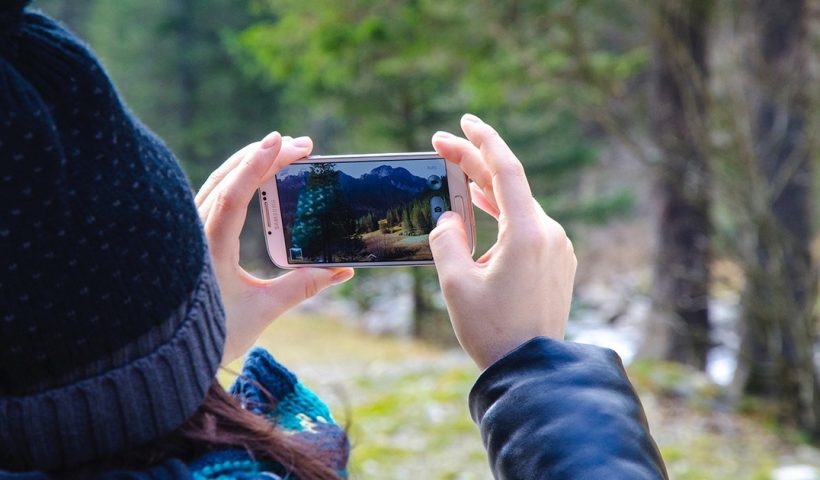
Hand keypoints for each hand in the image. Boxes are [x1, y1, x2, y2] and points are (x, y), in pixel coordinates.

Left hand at [195, 132, 354, 363]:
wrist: (168, 356)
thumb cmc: (214, 335)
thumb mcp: (263, 310)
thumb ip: (302, 287)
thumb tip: (341, 271)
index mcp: (210, 249)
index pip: (234, 195)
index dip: (258, 165)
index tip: (282, 141)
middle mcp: (194, 234)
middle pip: (227, 179)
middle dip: (263, 156)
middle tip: (301, 145)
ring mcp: (189, 232)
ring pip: (217, 183)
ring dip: (249, 163)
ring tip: (281, 150)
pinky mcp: (192, 237)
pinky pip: (213, 196)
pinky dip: (235, 179)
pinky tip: (253, 175)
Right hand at [429, 114, 576, 369]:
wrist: (533, 370)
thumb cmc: (493, 331)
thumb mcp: (456, 284)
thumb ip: (447, 241)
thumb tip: (449, 218)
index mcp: (528, 233)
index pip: (506, 170)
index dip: (483, 141)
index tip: (464, 122)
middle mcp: (550, 234)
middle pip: (509, 185)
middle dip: (475, 163)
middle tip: (442, 145)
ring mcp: (557, 248)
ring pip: (518, 207)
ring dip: (487, 191)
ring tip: (458, 175)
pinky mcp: (557, 263)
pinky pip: (527, 227)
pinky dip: (502, 215)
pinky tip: (482, 214)